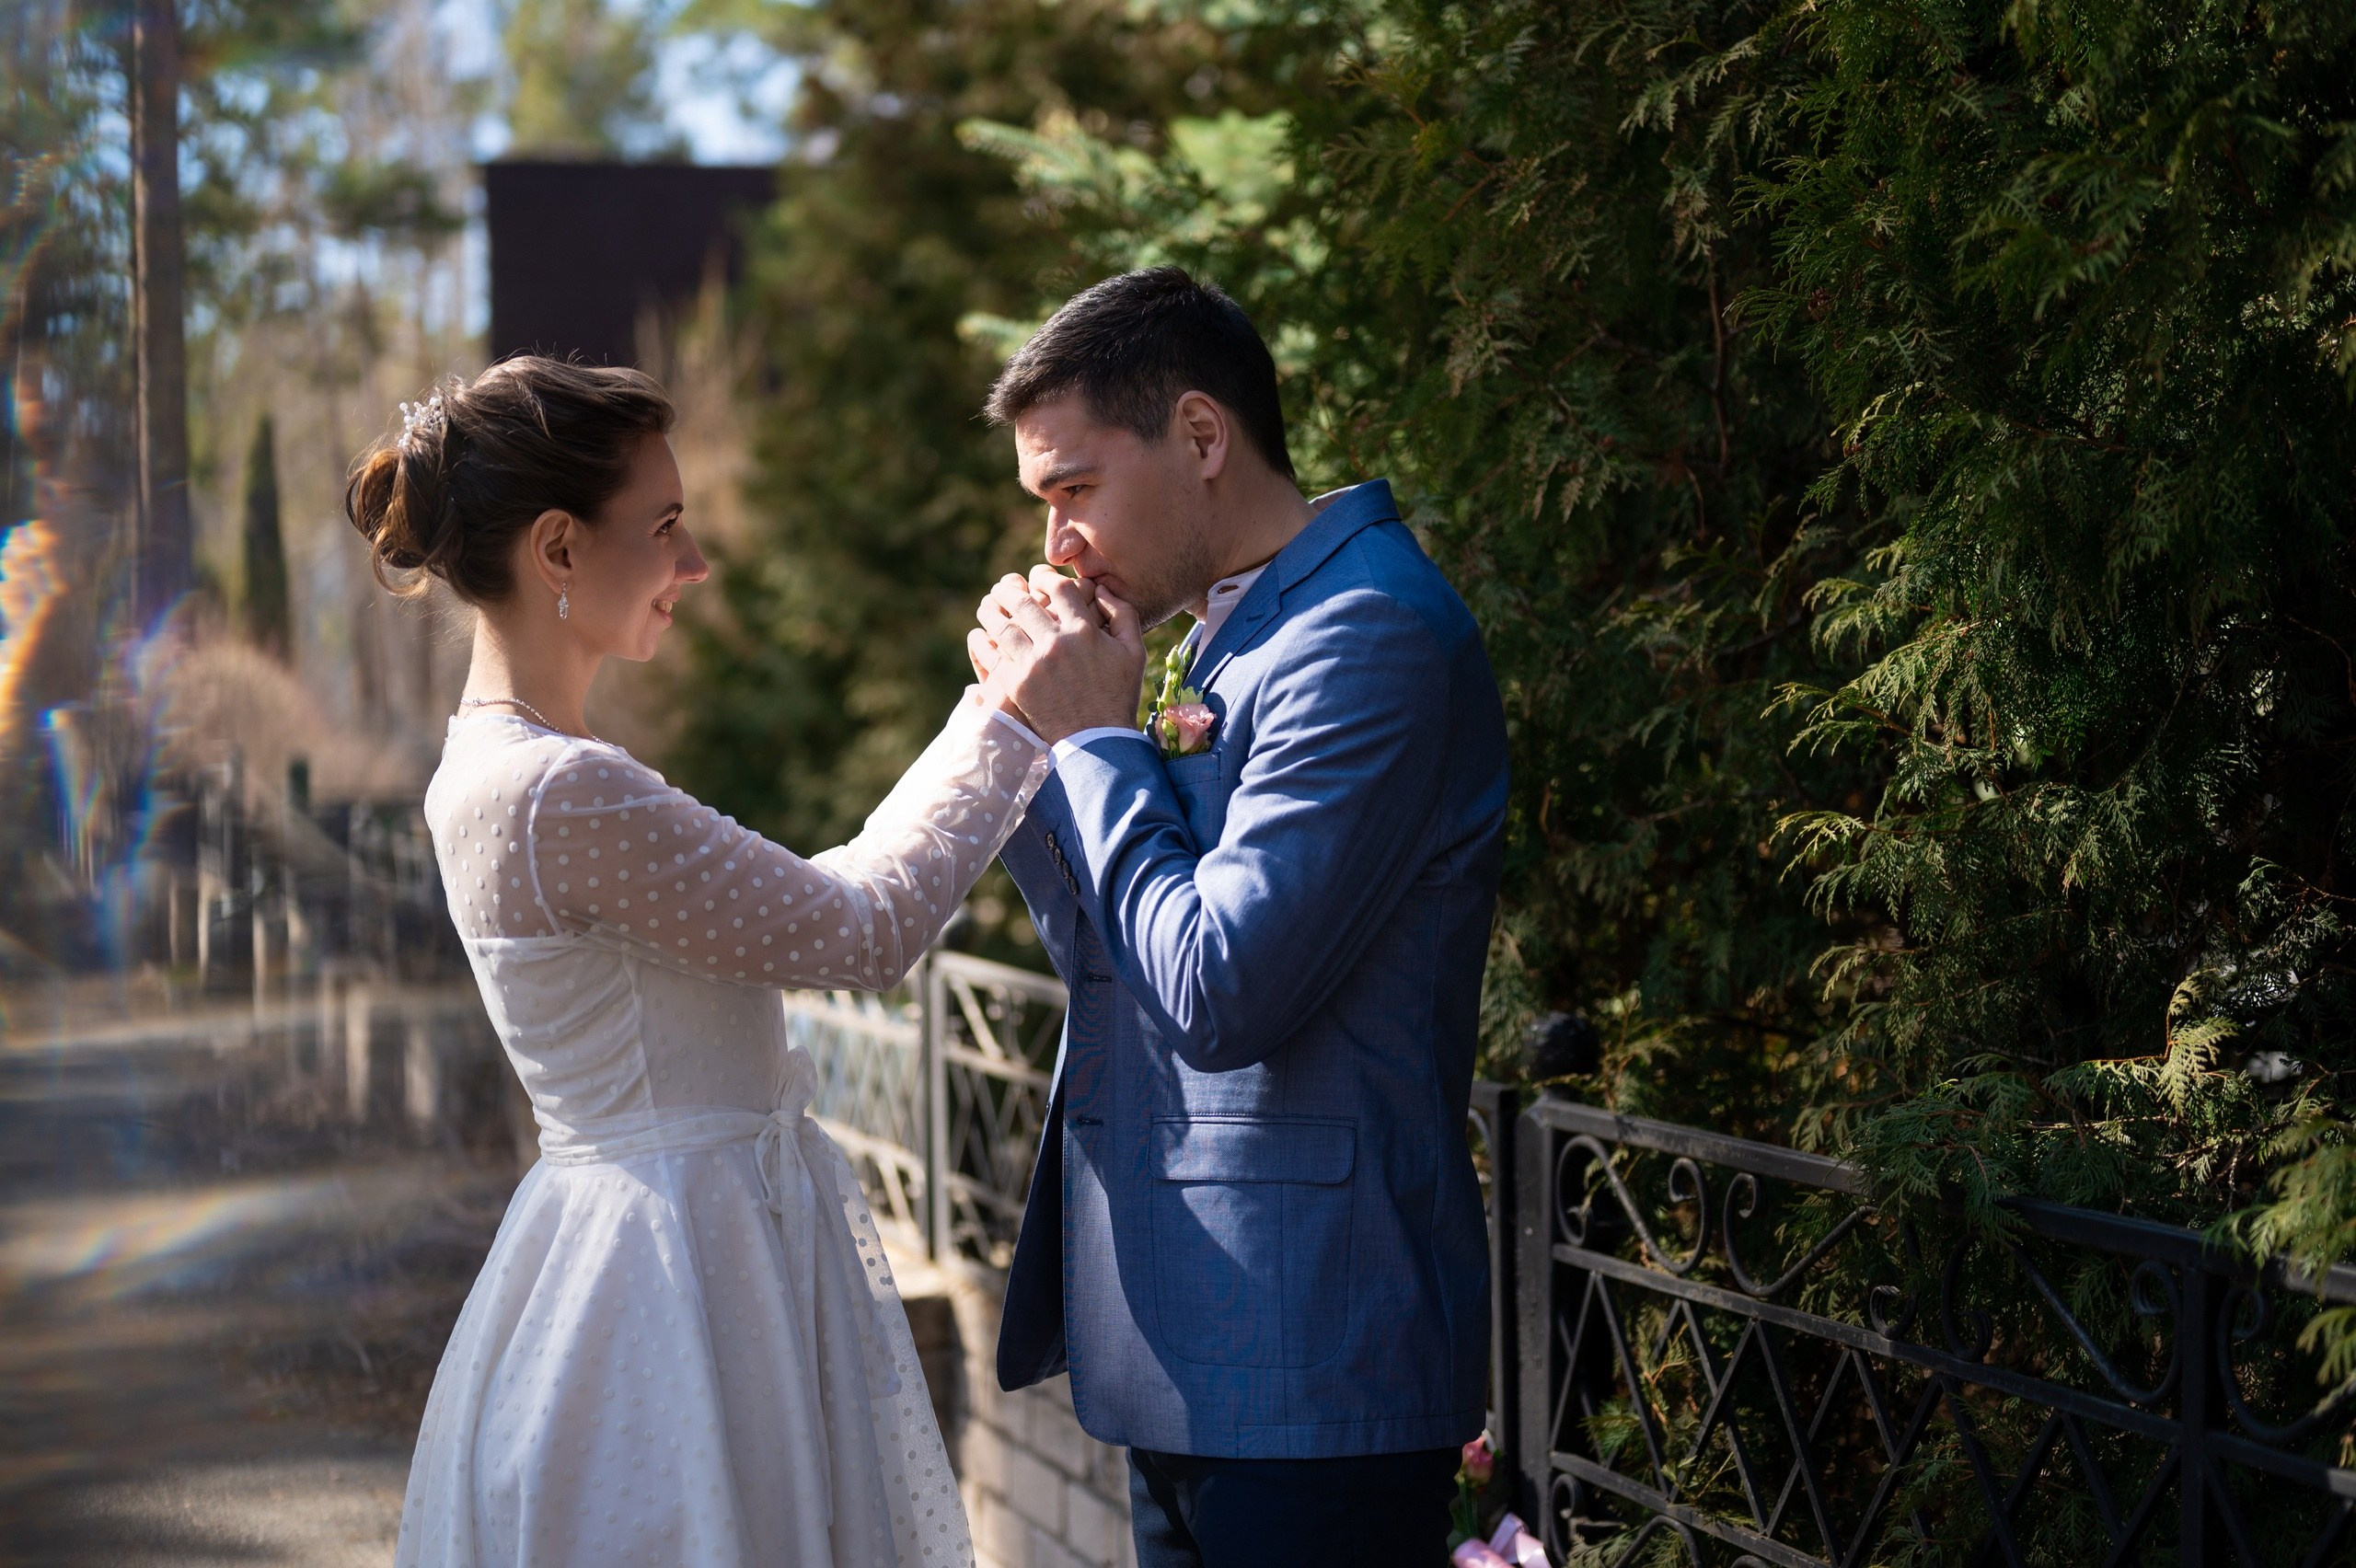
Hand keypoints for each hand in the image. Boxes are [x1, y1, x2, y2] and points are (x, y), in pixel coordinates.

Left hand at [972, 567, 1145, 743]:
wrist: (1097, 740)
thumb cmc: (1118, 695)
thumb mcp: (1134, 652)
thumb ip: (1123, 613)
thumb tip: (1101, 589)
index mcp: (1084, 631)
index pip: (1057, 588)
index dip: (1042, 577)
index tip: (1034, 577)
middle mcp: (1056, 643)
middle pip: (1022, 602)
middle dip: (1008, 590)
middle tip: (1001, 588)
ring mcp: (1033, 664)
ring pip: (1002, 626)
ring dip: (990, 612)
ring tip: (986, 607)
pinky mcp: (1017, 685)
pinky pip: (991, 655)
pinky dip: (982, 642)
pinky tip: (979, 636)